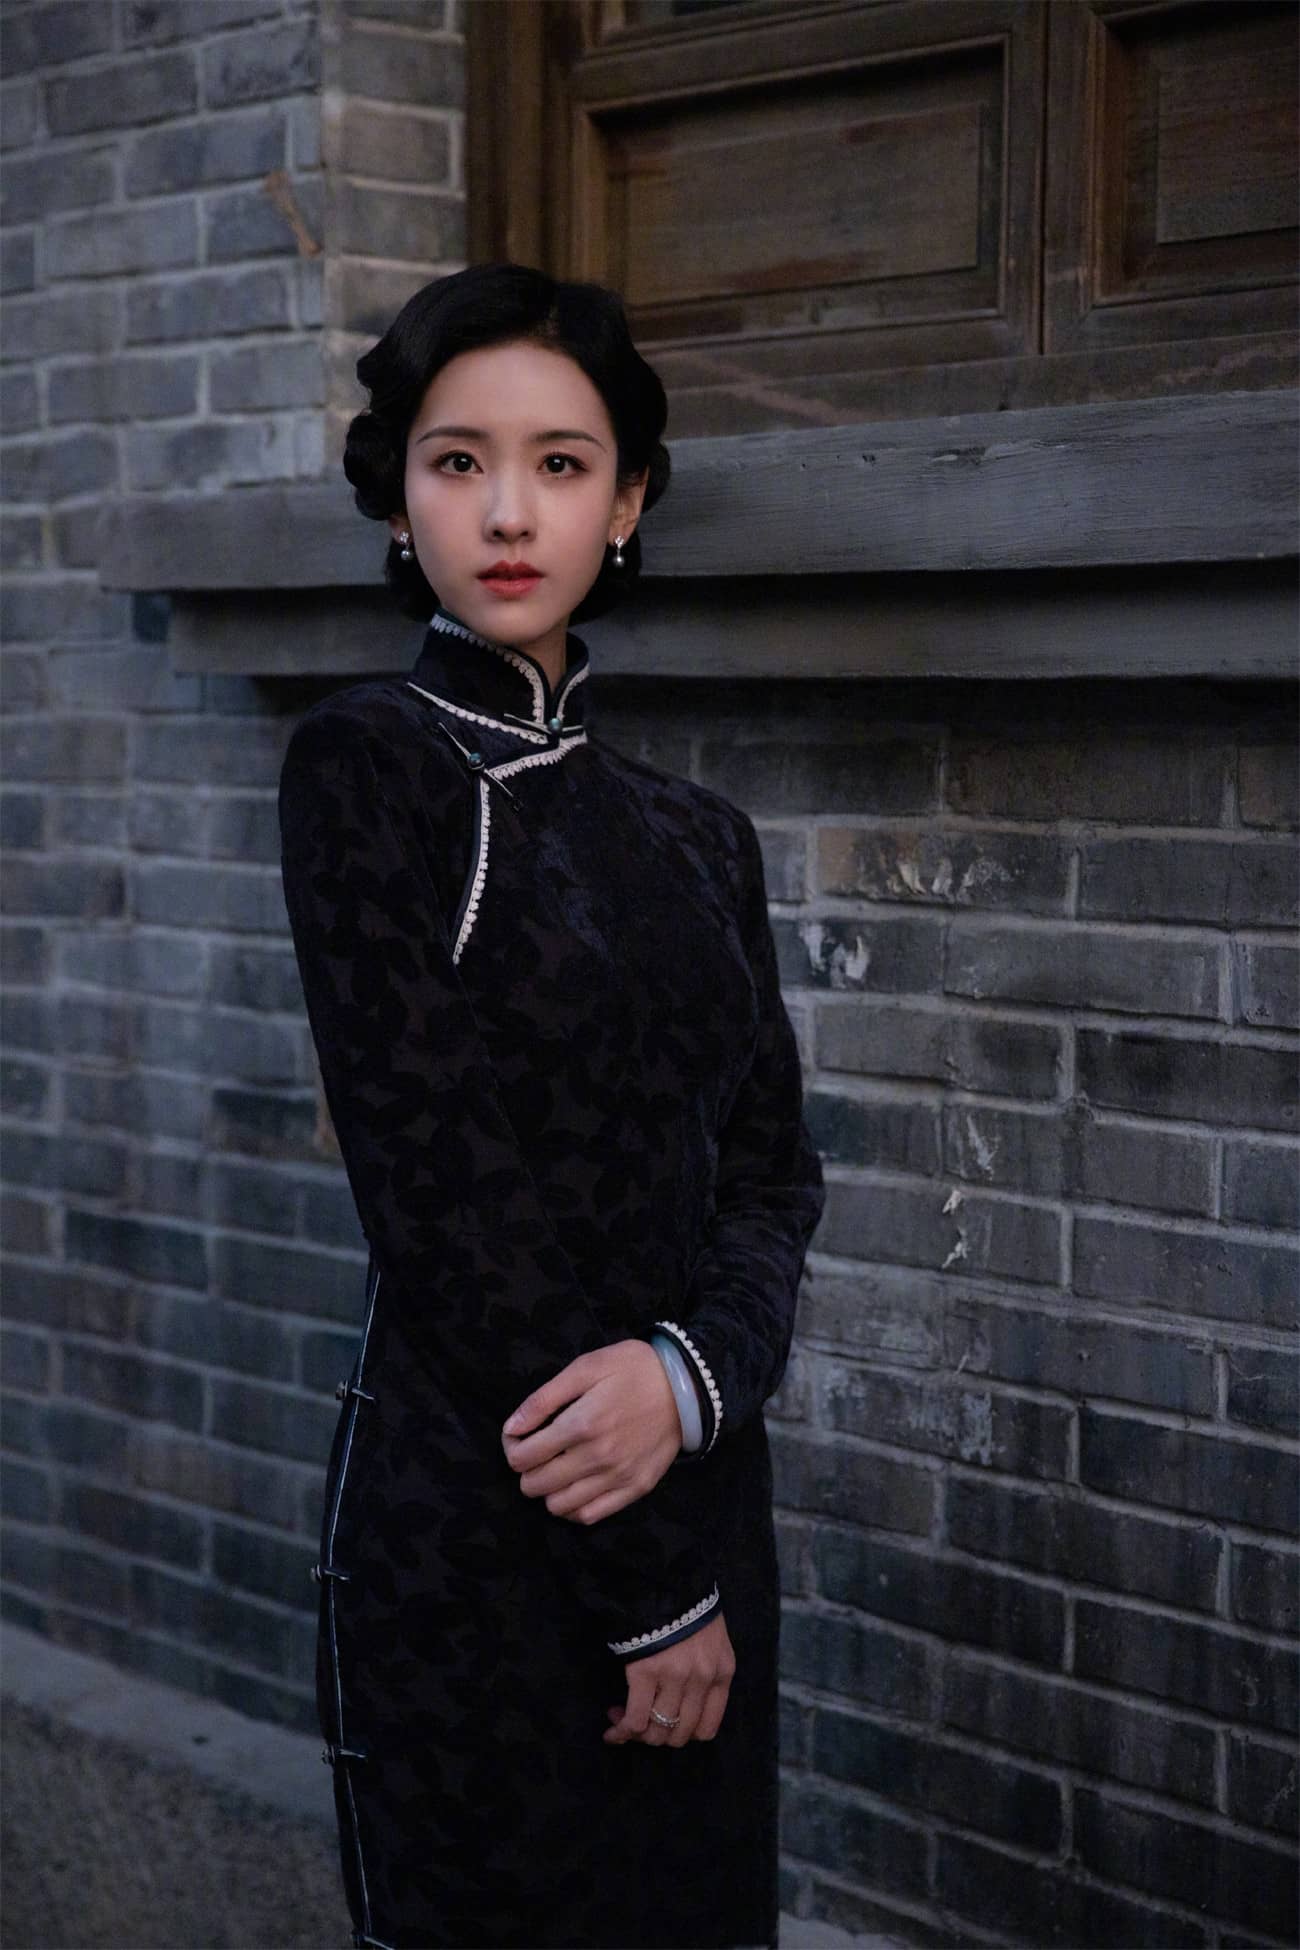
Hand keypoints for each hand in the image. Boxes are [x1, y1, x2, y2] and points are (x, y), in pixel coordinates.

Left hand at [500, 1340, 681, 1523]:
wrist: (687, 1387)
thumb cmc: (633, 1370)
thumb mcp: (586, 1367)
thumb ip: (544, 1398)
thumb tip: (511, 1428)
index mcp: (581, 1424)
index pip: (523, 1456)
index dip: (511, 1447)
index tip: (517, 1436)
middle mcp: (597, 1457)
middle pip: (535, 1485)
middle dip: (525, 1469)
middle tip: (534, 1451)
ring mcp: (617, 1478)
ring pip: (558, 1506)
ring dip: (547, 1490)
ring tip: (555, 1468)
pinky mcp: (635, 1489)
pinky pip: (590, 1516)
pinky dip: (573, 1507)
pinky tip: (575, 1486)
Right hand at [603, 1612, 735, 1747]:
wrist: (666, 1578)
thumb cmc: (688, 1608)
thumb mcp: (712, 1642)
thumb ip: (706, 1673)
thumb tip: (681, 1705)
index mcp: (722, 1673)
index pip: (707, 1729)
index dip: (683, 1736)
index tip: (666, 1727)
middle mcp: (702, 1680)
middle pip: (680, 1735)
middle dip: (656, 1736)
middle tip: (640, 1724)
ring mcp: (675, 1678)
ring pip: (657, 1731)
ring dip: (637, 1734)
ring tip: (622, 1721)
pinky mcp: (646, 1673)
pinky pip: (635, 1718)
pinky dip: (621, 1730)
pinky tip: (612, 1730)